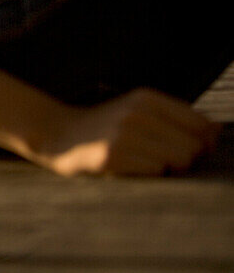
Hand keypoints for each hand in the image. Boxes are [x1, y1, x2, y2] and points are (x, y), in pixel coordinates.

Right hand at [35, 88, 219, 176]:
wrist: (56, 134)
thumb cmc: (105, 127)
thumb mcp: (138, 111)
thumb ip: (177, 119)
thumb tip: (216, 132)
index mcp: (146, 97)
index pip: (201, 124)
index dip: (199, 142)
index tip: (181, 147)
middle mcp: (137, 112)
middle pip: (193, 146)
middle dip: (183, 157)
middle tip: (156, 156)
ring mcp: (124, 134)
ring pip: (179, 160)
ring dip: (166, 167)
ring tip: (142, 161)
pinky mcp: (112, 156)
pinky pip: (156, 172)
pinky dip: (148, 174)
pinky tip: (128, 167)